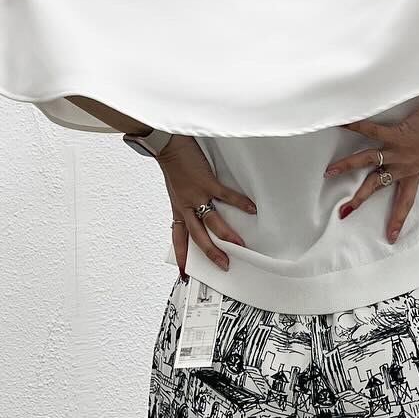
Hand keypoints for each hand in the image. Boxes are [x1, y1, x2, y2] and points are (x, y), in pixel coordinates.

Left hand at [159, 135, 256, 273]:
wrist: (167, 143)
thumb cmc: (174, 164)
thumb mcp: (176, 190)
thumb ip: (187, 203)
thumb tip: (202, 211)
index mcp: (179, 209)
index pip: (178, 238)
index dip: (181, 256)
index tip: (184, 274)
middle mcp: (186, 206)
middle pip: (198, 237)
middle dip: (212, 253)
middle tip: (224, 265)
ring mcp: (196, 195)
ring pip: (212, 222)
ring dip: (227, 235)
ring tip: (240, 245)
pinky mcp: (206, 181)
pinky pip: (225, 196)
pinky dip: (240, 202)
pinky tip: (251, 209)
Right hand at [323, 106, 418, 241]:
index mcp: (412, 175)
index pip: (404, 203)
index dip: (397, 221)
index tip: (391, 237)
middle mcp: (402, 167)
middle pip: (376, 186)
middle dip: (359, 199)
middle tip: (344, 212)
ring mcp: (396, 152)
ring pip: (367, 161)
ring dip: (347, 166)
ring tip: (330, 172)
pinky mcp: (394, 135)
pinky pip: (372, 130)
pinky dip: (357, 126)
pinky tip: (343, 124)